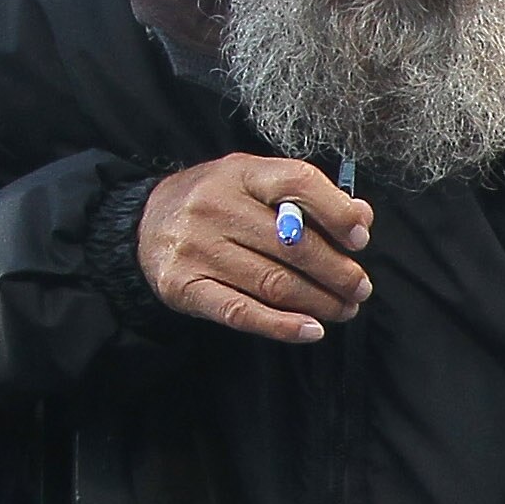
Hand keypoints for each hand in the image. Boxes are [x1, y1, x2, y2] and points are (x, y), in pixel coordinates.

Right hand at [137, 155, 371, 342]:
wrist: (143, 224)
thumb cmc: (216, 203)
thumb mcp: (256, 183)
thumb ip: (307, 196)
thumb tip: (361, 218)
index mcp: (241, 173)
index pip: (298, 182)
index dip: (338, 213)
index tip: (360, 240)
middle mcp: (215, 206)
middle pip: (294, 245)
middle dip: (338, 272)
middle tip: (359, 288)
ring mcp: (197, 248)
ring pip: (274, 283)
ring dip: (320, 302)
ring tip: (343, 309)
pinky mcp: (185, 286)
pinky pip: (242, 312)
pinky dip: (283, 326)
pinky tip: (312, 330)